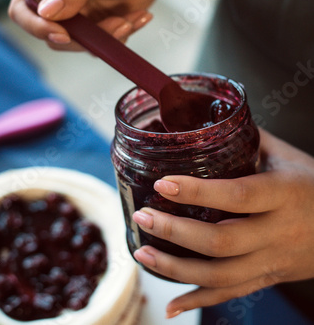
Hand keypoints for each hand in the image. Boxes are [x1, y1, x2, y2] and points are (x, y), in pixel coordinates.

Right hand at [8, 0, 188, 50]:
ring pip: (77, 42)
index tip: (64, 34)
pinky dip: (121, 36)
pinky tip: (138, 17)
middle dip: (83, 37)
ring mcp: (77, 12)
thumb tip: (45, 12)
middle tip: (118, 25)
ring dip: (107, 38)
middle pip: (49, 31)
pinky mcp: (96, 24)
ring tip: (131, 19)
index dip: (35, 24)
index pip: (23, 4)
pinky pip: (100, 43)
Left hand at [132, 129, 313, 318]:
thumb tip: (209, 123)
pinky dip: (199, 300)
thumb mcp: (287, 157)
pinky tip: (172, 306)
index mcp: (284, 194)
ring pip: (221, 275)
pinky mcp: (269, 277)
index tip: (163, 183)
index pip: (238, 195)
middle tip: (143, 216)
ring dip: (177, 268)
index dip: (198, 191)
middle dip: (176, 232)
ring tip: (142, 253)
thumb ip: (249, 140)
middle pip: (222, 241)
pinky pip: (232, 294)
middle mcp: (278, 232)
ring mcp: (273, 260)